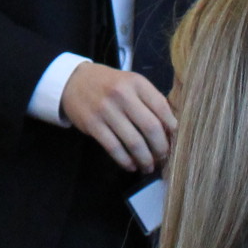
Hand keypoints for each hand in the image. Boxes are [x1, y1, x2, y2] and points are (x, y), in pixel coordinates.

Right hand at [60, 62, 176, 172]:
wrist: (73, 81)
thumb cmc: (109, 84)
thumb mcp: (131, 83)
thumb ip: (151, 101)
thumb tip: (171, 129)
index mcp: (136, 82)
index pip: (162, 108)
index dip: (171, 128)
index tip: (174, 140)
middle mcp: (122, 94)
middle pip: (151, 127)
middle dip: (161, 148)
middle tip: (163, 157)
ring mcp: (106, 110)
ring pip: (133, 142)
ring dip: (145, 159)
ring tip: (148, 166)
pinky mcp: (93, 125)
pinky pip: (114, 148)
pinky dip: (125, 161)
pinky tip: (131, 165)